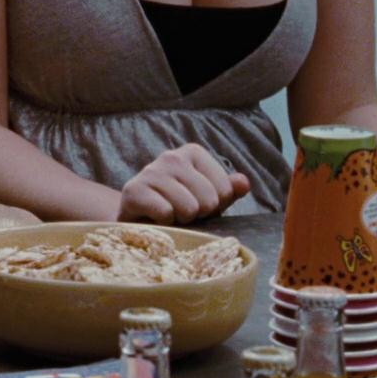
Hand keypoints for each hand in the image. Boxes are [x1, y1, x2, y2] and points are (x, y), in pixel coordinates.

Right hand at [118, 143, 252, 223]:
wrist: (139, 220)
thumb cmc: (179, 208)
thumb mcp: (209, 200)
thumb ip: (228, 191)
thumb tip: (243, 183)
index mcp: (193, 153)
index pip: (226, 190)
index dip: (215, 206)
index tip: (199, 205)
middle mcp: (171, 156)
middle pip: (208, 200)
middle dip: (198, 214)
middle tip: (183, 213)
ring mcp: (150, 171)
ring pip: (188, 207)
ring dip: (182, 220)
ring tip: (170, 216)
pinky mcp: (133, 191)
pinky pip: (166, 213)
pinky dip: (165, 224)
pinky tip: (156, 219)